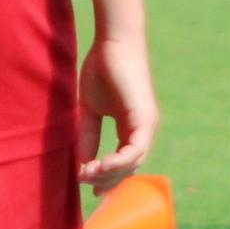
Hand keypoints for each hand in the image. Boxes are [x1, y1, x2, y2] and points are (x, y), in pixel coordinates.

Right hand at [76, 35, 157, 186]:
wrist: (113, 41)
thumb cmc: (102, 68)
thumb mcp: (91, 109)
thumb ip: (89, 134)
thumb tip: (83, 161)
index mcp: (131, 126)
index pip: (124, 161)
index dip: (108, 177)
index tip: (89, 187)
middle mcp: (143, 128)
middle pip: (129, 167)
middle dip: (106, 179)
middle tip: (84, 182)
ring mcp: (146, 124)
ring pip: (133, 163)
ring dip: (109, 173)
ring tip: (87, 173)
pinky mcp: (144, 118)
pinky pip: (135, 150)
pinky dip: (118, 162)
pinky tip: (99, 165)